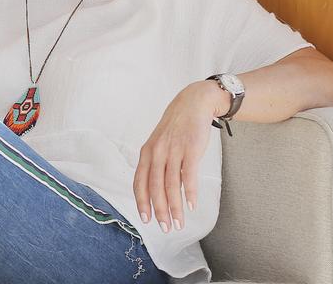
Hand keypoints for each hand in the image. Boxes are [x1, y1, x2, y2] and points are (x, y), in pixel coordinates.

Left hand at [132, 80, 228, 232]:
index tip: (146, 219)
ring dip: (175, 207)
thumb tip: (159, 191)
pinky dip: (190, 192)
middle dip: (159, 210)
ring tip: (179, 223)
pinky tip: (191, 205)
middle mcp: (156, 152)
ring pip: (171, 185)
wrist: (192, 104)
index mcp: (146, 153)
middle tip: (165, 228)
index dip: (142, 202)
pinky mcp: (190, 149)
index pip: (140, 181)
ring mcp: (173, 151)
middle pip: (155, 187)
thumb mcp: (159, 144)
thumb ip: (157, 165)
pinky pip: (188, 175)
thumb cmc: (175, 128)